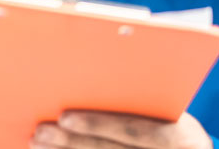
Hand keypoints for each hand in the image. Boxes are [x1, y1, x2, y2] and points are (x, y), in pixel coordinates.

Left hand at [31, 111, 212, 148]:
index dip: (97, 125)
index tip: (63, 117)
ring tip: (36, 144)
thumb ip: (129, 97)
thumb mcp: (163, 108)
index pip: (134, 132)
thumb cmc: (168, 121)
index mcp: (182, 138)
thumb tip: (78, 76)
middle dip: (72, 144)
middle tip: (39, 133)